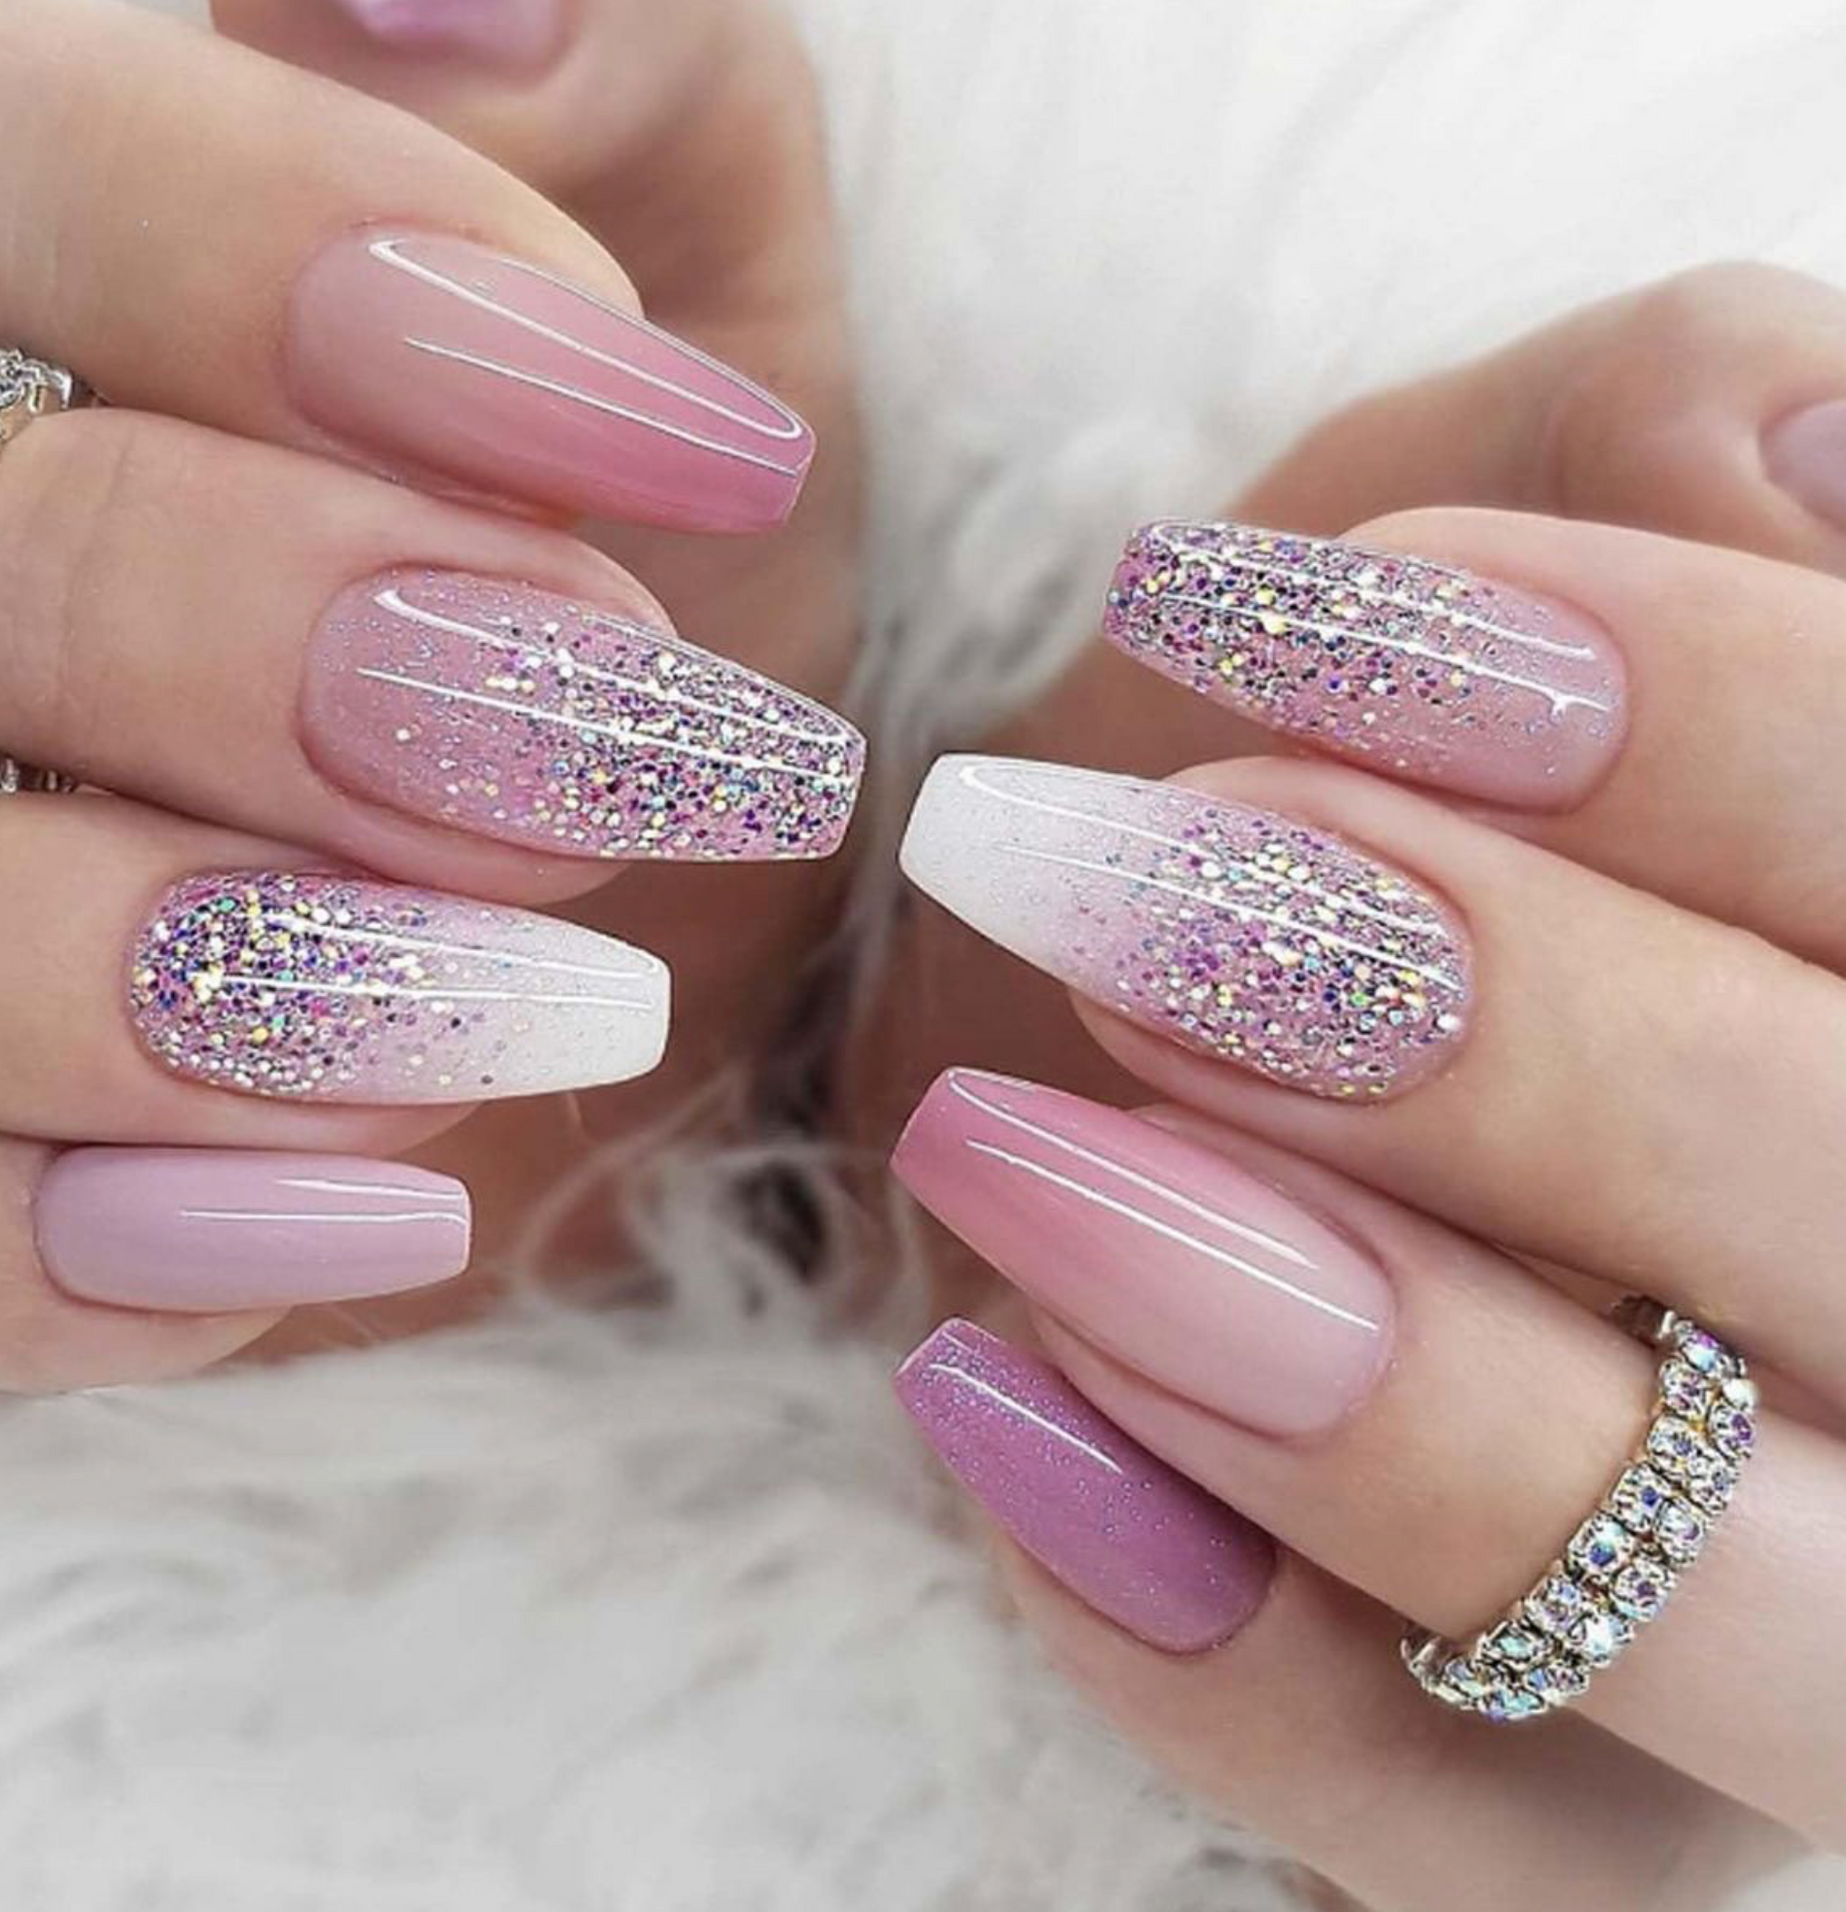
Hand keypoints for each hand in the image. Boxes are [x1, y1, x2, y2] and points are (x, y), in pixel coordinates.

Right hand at [213, 0, 867, 1330]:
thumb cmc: (682, 534)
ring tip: (512, 1012)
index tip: (672, 443)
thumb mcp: (710, 254)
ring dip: (177, 983)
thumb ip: (627, 62)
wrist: (672, 844)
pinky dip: (93, 1254)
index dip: (290, 271)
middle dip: (277, 648)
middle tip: (595, 755)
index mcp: (2, 235)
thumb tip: (456, 12)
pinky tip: (363, 1224)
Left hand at [875, 265, 1845, 1907]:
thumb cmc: (1266, 758)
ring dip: (1392, 1385)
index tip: (1326, 621)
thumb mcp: (1420, 514)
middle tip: (1158, 898)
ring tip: (1025, 1170)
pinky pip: (1464, 1837)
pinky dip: (1225, 1653)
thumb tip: (1802, 432)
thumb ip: (1614, 426)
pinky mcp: (1563, 1807)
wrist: (1074, 1027)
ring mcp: (1788, 1617)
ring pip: (1745, 1614)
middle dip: (1533, 1049)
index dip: (1705, 718)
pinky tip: (999, 1410)